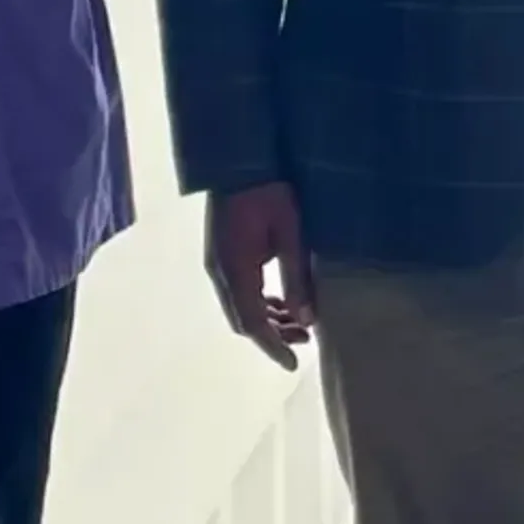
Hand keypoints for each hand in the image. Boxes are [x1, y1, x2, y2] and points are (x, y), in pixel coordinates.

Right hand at [207, 182, 315, 368]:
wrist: (238, 160)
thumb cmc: (269, 192)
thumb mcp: (291, 235)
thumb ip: (297, 279)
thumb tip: (306, 320)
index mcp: (236, 271)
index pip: (253, 323)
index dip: (273, 346)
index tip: (293, 364)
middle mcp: (220, 272)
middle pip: (243, 319)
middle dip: (272, 335)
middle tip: (304, 340)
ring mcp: (217, 262)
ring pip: (239, 305)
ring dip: (266, 318)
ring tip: (298, 322)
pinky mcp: (222, 253)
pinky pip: (238, 290)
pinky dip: (259, 301)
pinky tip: (280, 299)